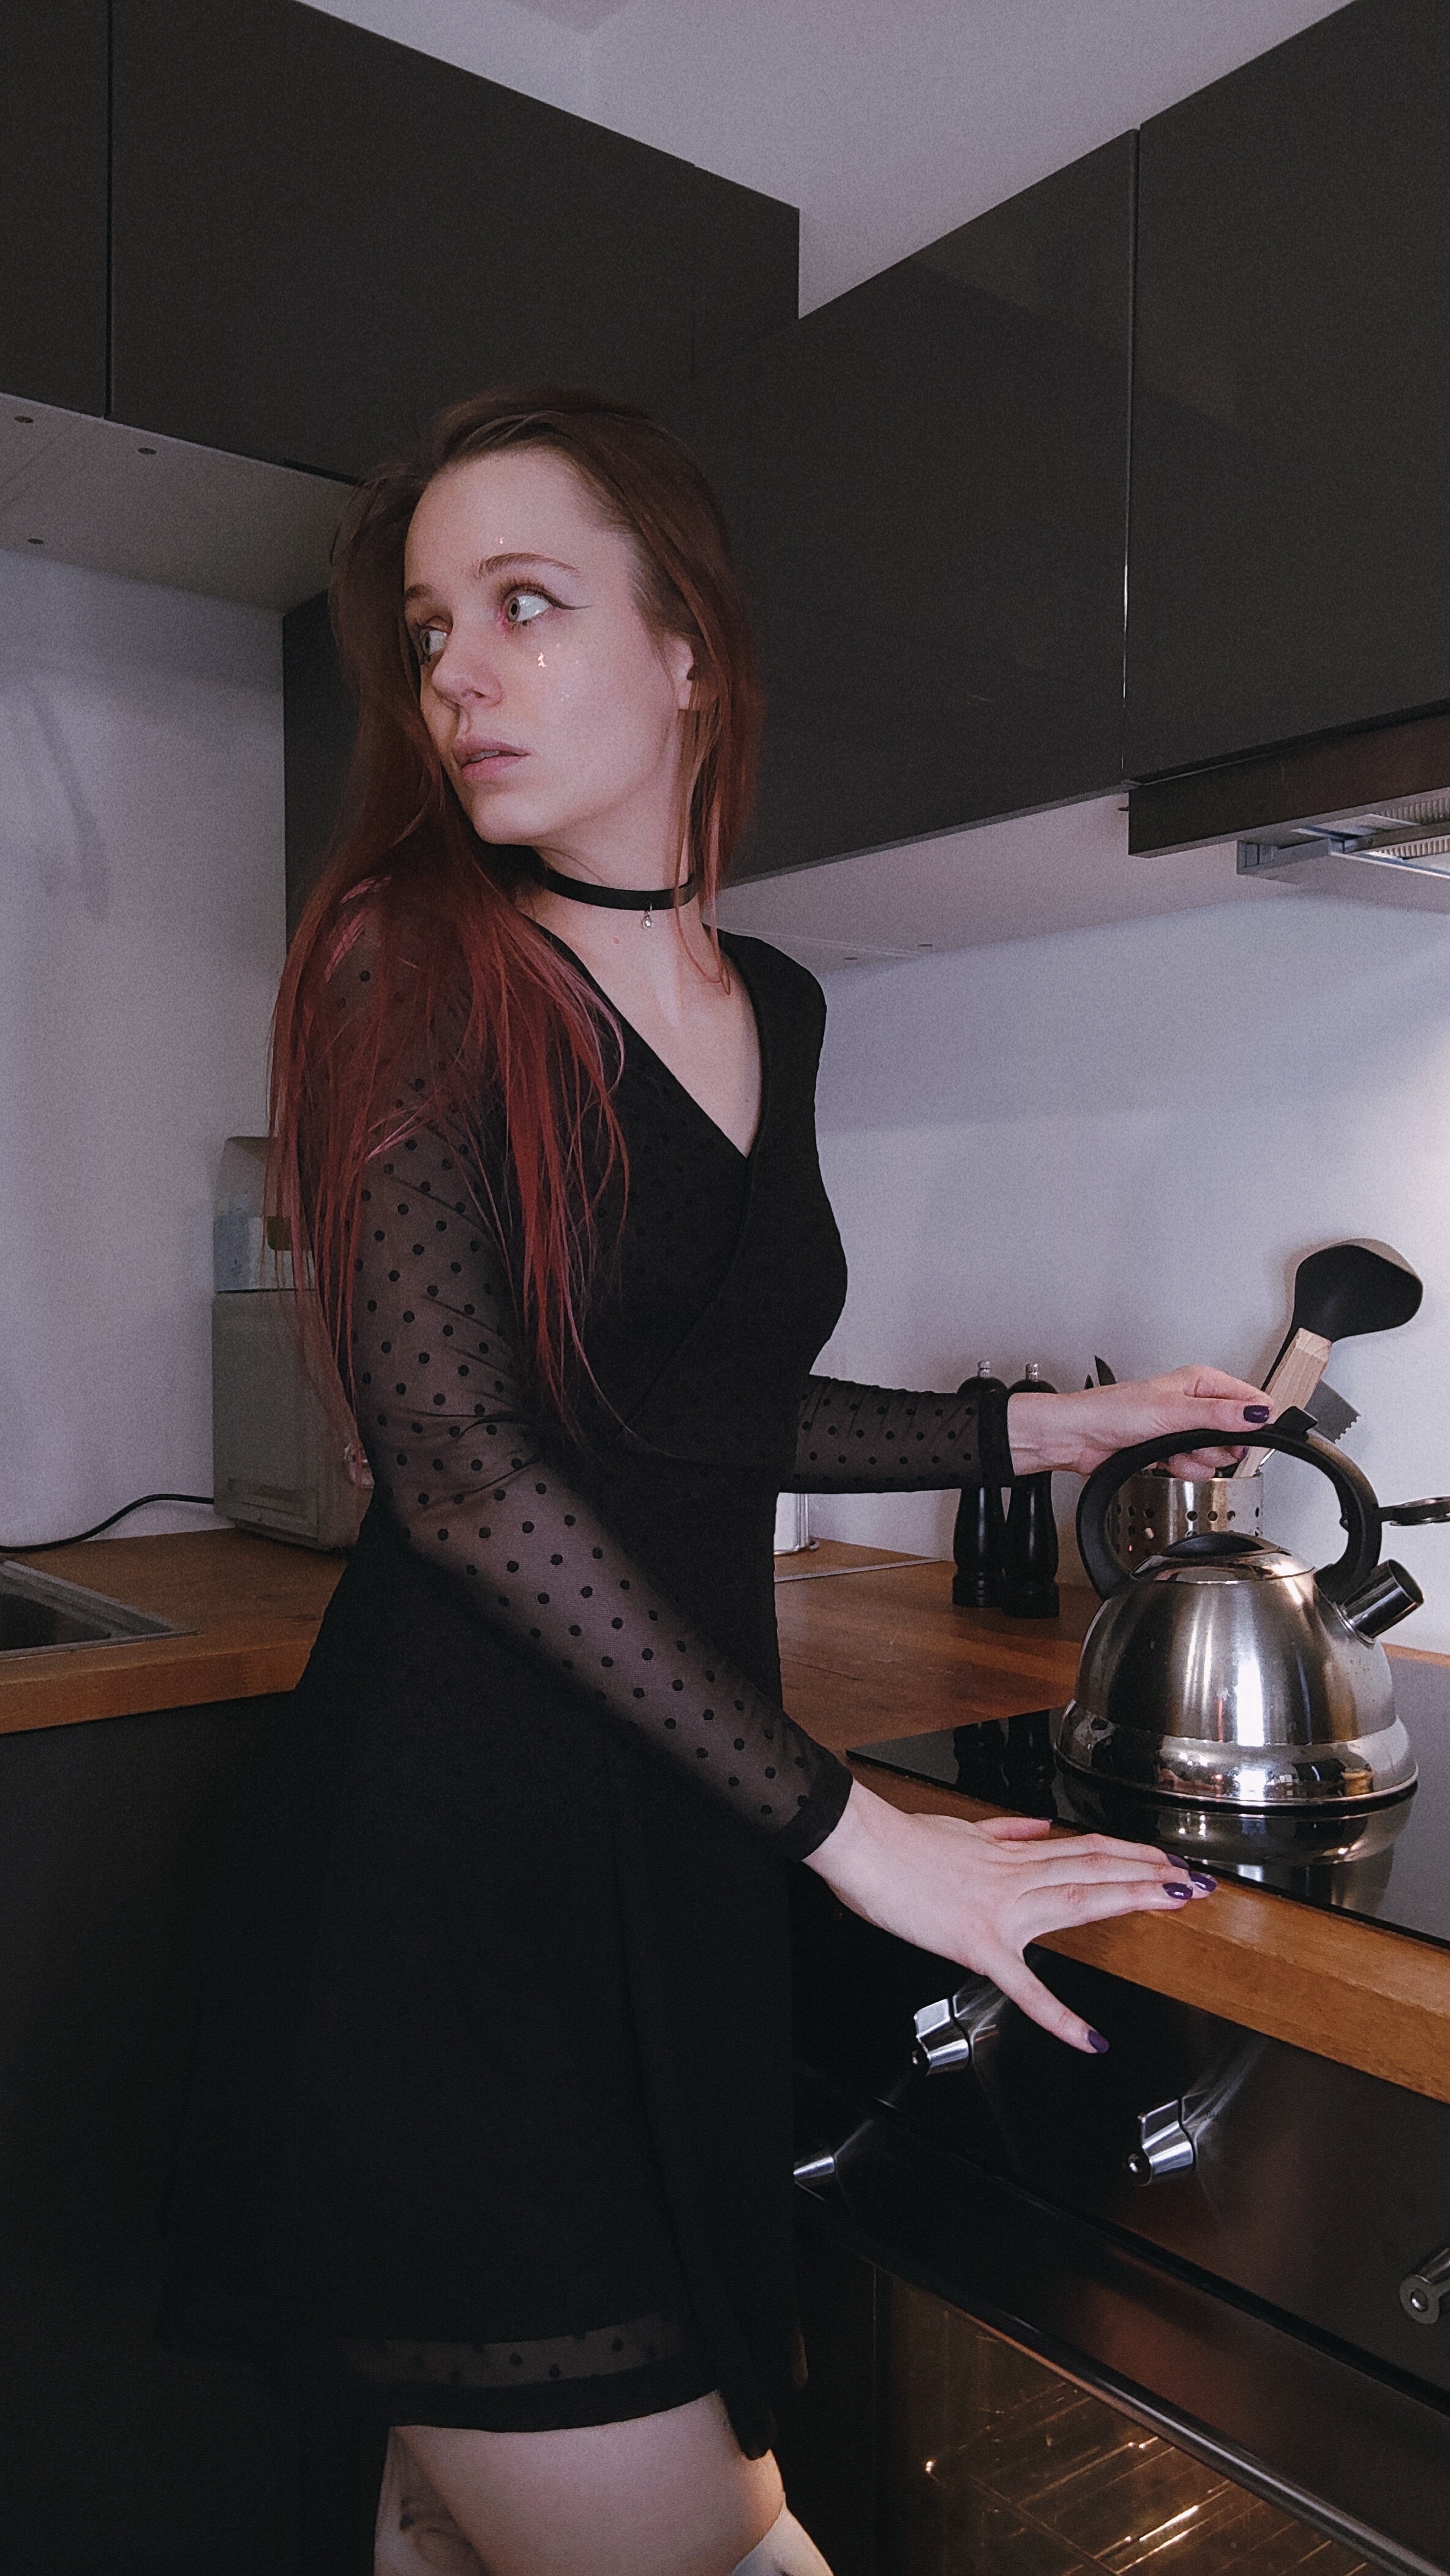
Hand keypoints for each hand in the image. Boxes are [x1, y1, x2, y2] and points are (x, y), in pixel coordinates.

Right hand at [804, 1782, 1213, 2051]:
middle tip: (1197, 1881)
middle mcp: (1016, 1879)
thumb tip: (1038, 1827)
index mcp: (1011, 1857)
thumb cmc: (901, 1843)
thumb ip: (1004, 1832)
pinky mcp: (979, 1944)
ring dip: (1131, 1897)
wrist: (863, 1848)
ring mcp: (1002, 1911)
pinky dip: (1061, 2015)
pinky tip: (1089, 2038)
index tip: (1167, 1857)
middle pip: (1096, 1870)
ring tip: (1174, 1901)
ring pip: (1079, 1898)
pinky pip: (1026, 1987)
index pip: (1085, 1849)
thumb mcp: (961, 1829)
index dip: (1131, 1852)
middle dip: (1151, 1874)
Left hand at [1007, 1363, 1270, 1480]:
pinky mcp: (1172, 1451)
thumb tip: (1256, 1414)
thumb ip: (1217, 1416)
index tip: (1245, 1437)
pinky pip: (1195, 1468)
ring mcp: (1183, 1429)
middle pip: (1236, 1434)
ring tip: (1171, 1449)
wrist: (1078, 1438)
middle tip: (1192, 1441)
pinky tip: (1163, 1461)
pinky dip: (1181, 1469)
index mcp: (1200, 1382)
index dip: (1252, 1422)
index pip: (1249, 1401)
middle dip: (1217, 1446)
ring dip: (1195, 1459)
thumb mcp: (1172, 1412)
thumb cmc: (1112, 1412)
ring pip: (1216, 1456)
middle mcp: (1195, 1403)